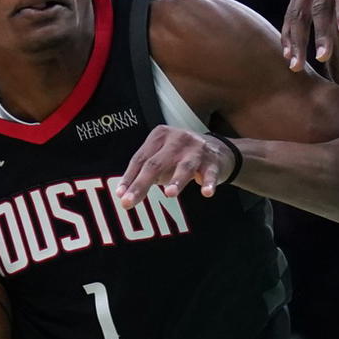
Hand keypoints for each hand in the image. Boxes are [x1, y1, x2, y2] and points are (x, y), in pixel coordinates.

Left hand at [117, 126, 237, 206]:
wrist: (218, 151)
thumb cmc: (180, 157)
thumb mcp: (161, 159)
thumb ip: (144, 173)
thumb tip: (123, 194)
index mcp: (160, 136)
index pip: (141, 159)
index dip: (129, 178)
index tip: (121, 195)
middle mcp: (177, 139)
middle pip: (156, 164)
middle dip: (141, 184)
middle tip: (129, 202)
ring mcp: (197, 149)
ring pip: (184, 167)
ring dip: (177, 180)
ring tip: (169, 194)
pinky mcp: (213, 161)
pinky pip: (210, 174)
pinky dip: (208, 183)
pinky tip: (206, 193)